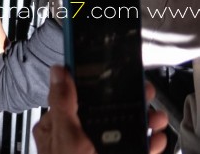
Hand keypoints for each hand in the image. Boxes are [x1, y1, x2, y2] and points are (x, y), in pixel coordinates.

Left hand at [33, 66, 166, 153]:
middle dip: (126, 102)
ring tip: (157, 118)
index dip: (92, 83)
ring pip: (120, 130)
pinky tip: (158, 140)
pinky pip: (132, 149)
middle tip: (146, 93)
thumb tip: (58, 70)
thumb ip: (63, 104)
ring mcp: (94, 152)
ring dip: (142, 121)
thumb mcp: (66, 137)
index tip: (112, 72)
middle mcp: (75, 139)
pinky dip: (147, 144)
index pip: (73, 97)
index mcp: (56, 129)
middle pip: (101, 112)